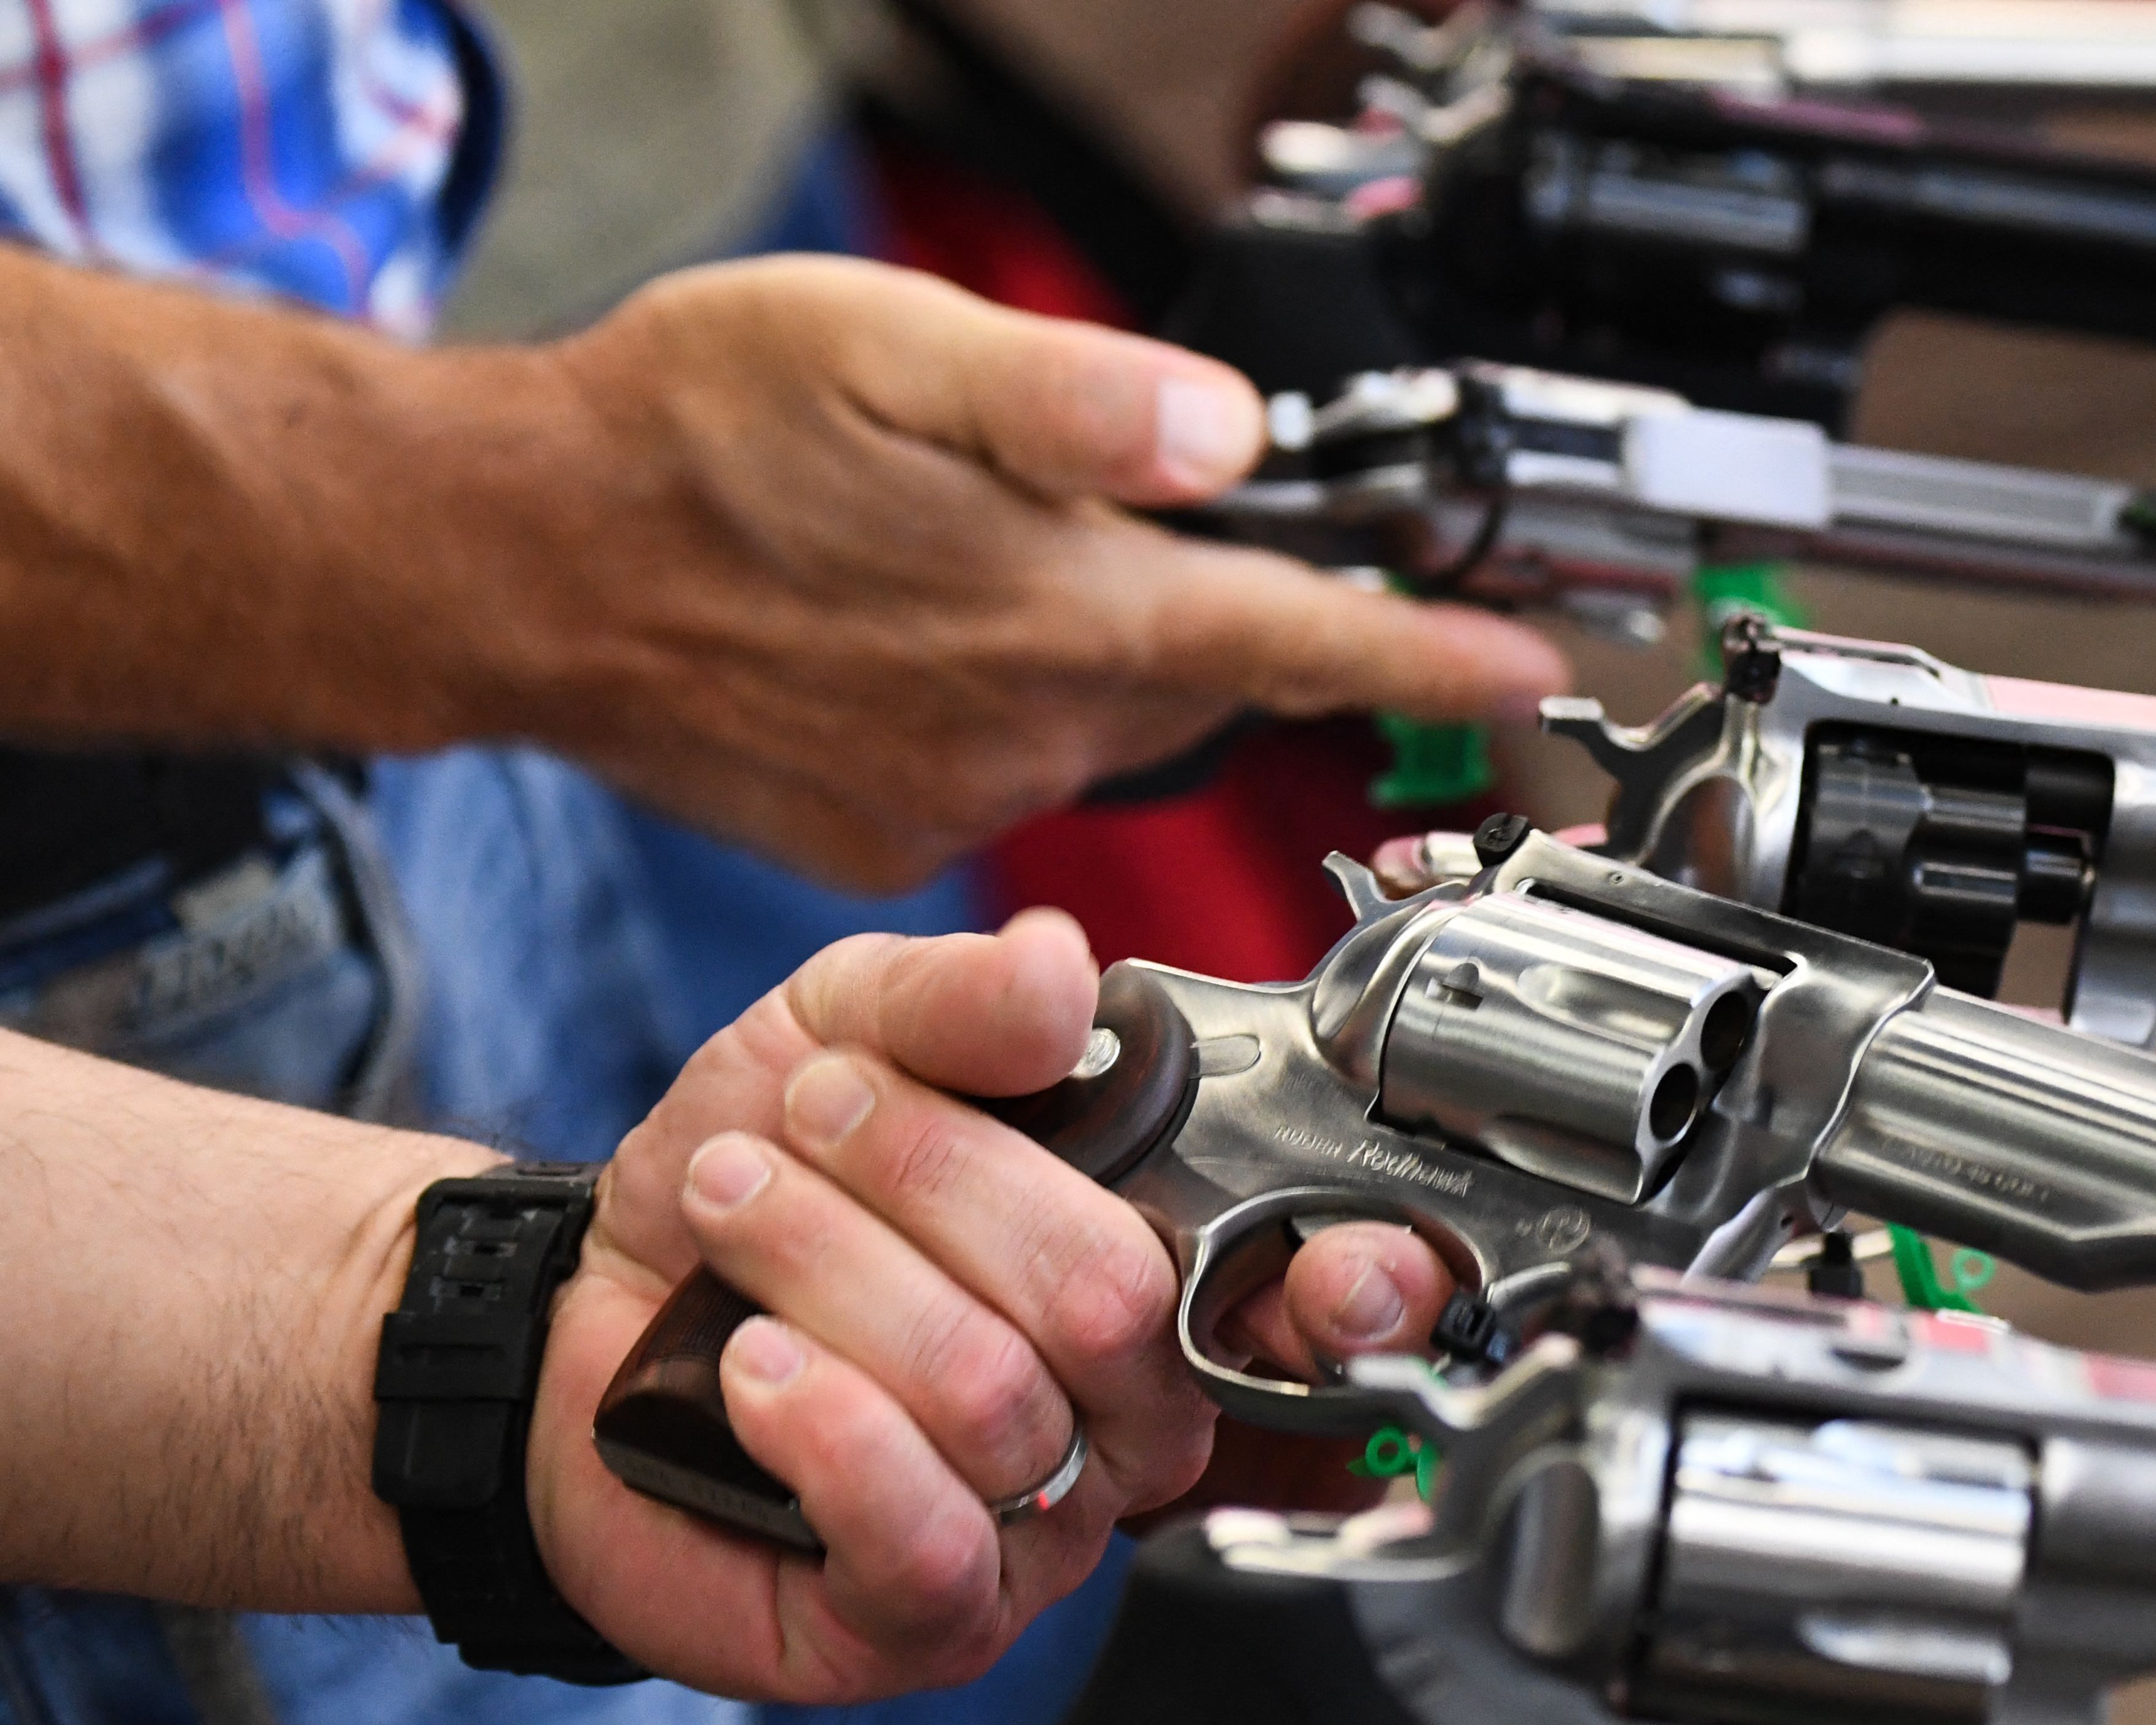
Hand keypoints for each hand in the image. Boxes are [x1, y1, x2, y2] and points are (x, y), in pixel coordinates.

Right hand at [518, 255, 1567, 890]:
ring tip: (987, 563)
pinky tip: (902, 640)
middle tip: (1174, 542)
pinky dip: (994, 708)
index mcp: (1060, 611)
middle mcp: (1028, 731)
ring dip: (1090, 652)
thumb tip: (1229, 441)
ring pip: (1102, 726)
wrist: (511, 560)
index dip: (1435, 658)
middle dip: (1228, 624)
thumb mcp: (894, 345)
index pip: (1307, 646)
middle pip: (1206, 683)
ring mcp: (957, 802)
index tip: (1537, 675)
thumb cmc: (690, 433)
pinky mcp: (889, 842)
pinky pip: (1000, 775)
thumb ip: (1084, 402)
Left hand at [528, 915, 1455, 1701]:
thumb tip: (1063, 971)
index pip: (1325, 1301)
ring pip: (993, 1395)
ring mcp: (1043, 1530)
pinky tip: (743, 1363)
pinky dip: (819, 1423)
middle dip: (931, 1176)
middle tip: (803, 1116)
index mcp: (1159, 1265)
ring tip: (728, 1203)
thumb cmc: (754, 1182)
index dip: (1367, 1285)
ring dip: (826, 1266)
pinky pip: (925, 1536)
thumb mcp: (840, 1033)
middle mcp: (1130, 1412)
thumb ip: (957, 999)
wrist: (578, 1320)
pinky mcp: (931, 1620)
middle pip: (1108, 1299)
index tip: (1343, 1260)